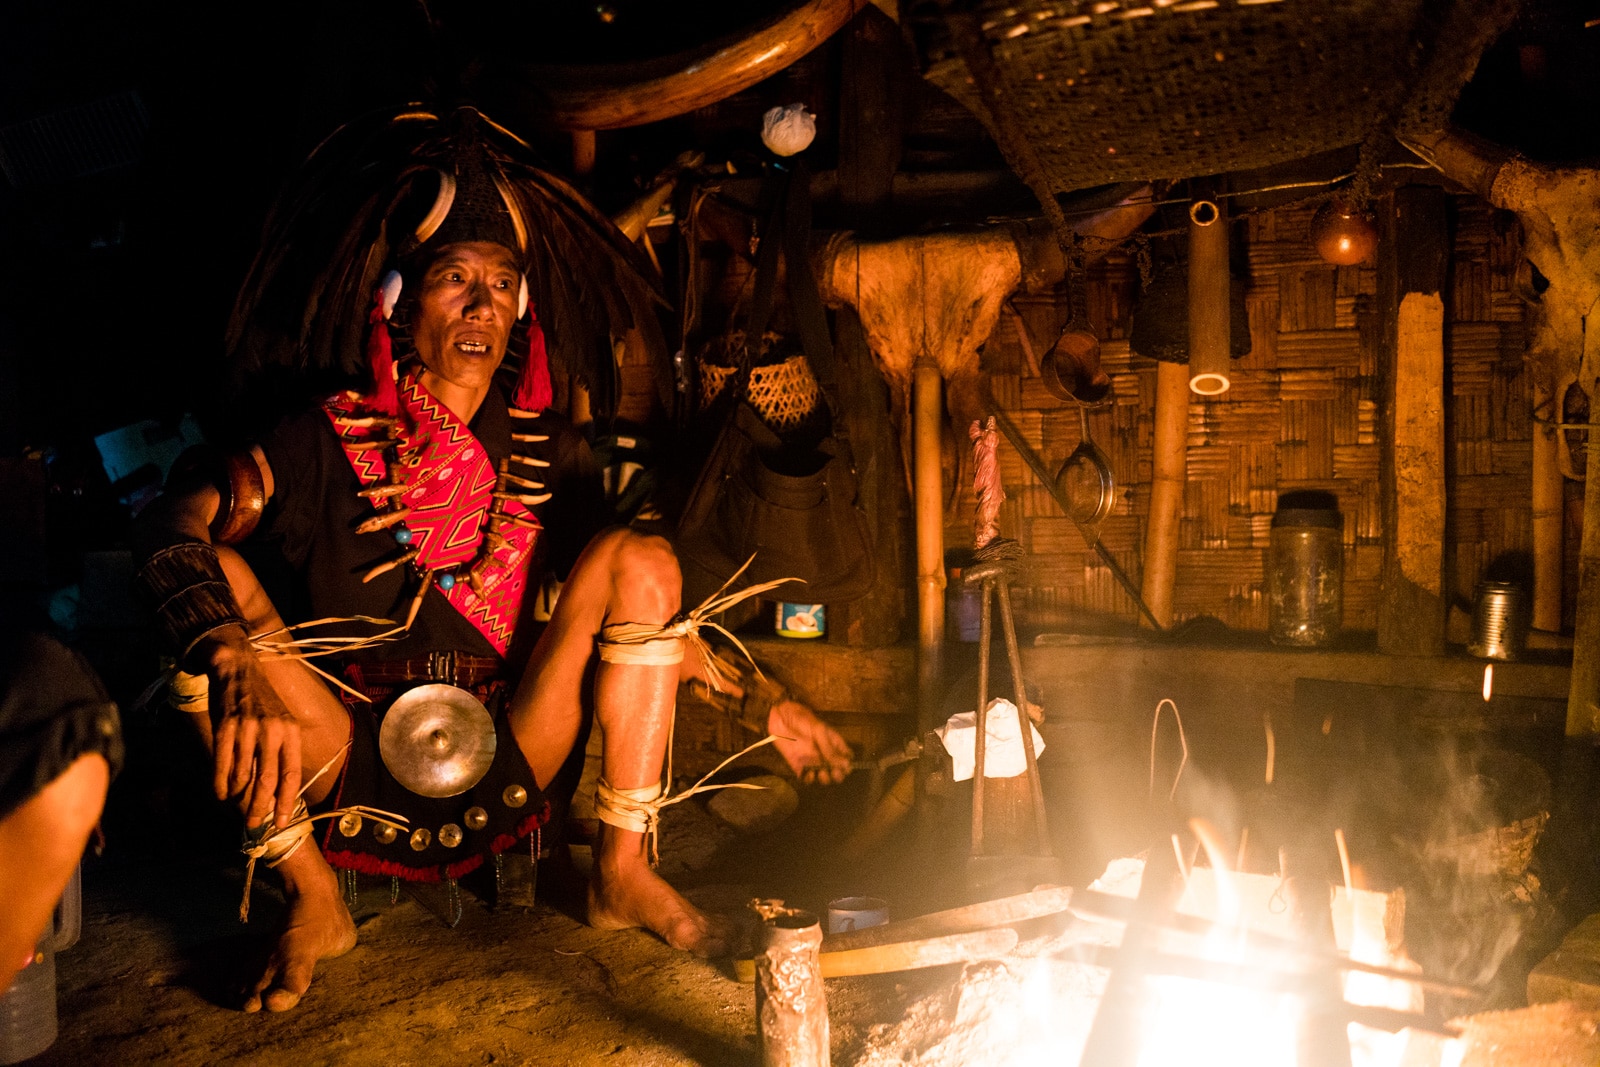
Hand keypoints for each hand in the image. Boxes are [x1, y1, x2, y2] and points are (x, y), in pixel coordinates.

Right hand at [195, 627, 302, 829]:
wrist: (237, 668)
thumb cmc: (260, 701)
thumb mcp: (280, 722)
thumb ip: (281, 751)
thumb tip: (277, 789)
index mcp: (291, 732)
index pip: (292, 774)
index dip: (286, 801)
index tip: (280, 822)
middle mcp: (273, 731)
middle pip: (267, 781)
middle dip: (259, 808)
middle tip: (252, 824)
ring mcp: (248, 729)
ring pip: (242, 775)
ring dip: (236, 795)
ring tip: (233, 805)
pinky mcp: (226, 727)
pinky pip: (222, 764)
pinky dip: (220, 783)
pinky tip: (219, 793)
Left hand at [767, 699, 851, 785]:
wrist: (779, 719)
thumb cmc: (801, 719)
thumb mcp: (819, 731)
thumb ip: (829, 748)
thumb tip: (845, 764)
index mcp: (833, 743)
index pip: (846, 757)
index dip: (847, 764)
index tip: (845, 767)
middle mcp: (824, 754)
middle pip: (837, 770)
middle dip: (838, 775)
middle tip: (834, 772)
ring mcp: (812, 761)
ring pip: (824, 776)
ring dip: (825, 779)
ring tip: (822, 773)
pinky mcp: (799, 766)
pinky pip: (807, 778)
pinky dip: (810, 779)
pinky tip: (809, 774)